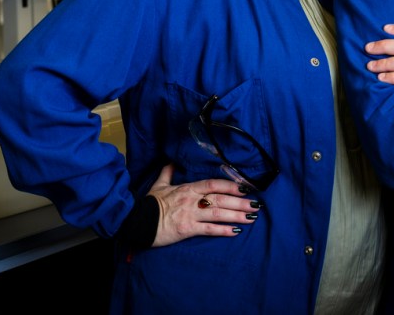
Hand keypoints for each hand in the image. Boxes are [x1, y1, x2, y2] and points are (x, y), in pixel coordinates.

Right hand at [145, 163, 261, 246]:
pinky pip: (208, 230)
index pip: (214, 184)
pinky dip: (223, 231)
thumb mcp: (159, 185)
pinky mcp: (187, 229)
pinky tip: (235, 232)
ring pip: (218, 214)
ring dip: (237, 216)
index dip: (231, 185)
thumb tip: (170, 161)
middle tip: (256, 206)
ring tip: (251, 218)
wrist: (137, 222)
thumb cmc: (148, 204)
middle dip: (240, 202)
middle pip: (221, 199)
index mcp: (188, 188)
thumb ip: (168, 172)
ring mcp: (190, 214)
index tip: (246, 188)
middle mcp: (192, 200)